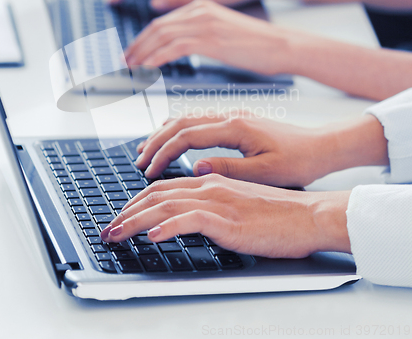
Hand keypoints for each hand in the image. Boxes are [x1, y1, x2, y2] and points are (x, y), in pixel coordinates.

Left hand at [100, 174, 351, 257]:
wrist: (308, 214)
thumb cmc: (277, 213)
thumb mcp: (238, 203)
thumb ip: (213, 204)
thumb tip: (189, 214)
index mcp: (210, 181)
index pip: (163, 188)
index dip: (137, 202)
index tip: (122, 216)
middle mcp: (209, 186)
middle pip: (156, 194)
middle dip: (127, 212)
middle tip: (109, 229)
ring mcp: (218, 202)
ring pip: (166, 205)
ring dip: (135, 221)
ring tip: (116, 234)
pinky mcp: (229, 220)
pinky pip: (190, 220)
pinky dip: (168, 227)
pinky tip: (153, 237)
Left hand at [124, 0, 293, 74]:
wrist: (283, 46)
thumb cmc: (258, 46)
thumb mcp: (224, 36)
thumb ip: (201, 37)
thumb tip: (183, 47)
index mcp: (201, 7)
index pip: (163, 22)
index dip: (143, 39)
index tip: (133, 54)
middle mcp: (199, 10)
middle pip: (156, 27)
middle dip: (136, 47)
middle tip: (124, 63)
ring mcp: (204, 22)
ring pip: (160, 36)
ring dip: (141, 54)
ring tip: (130, 70)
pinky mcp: (210, 38)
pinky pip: (173, 48)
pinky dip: (155, 59)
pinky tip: (147, 70)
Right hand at [134, 115, 332, 185]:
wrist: (320, 146)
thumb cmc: (299, 160)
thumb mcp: (265, 172)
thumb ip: (228, 169)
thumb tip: (196, 167)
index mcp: (235, 127)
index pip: (186, 136)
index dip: (164, 152)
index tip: (149, 169)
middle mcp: (230, 116)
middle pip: (180, 123)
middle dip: (156, 141)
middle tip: (139, 159)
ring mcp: (232, 116)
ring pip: (187, 118)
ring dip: (164, 133)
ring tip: (147, 148)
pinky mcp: (236, 120)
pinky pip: (198, 119)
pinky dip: (179, 128)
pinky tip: (172, 136)